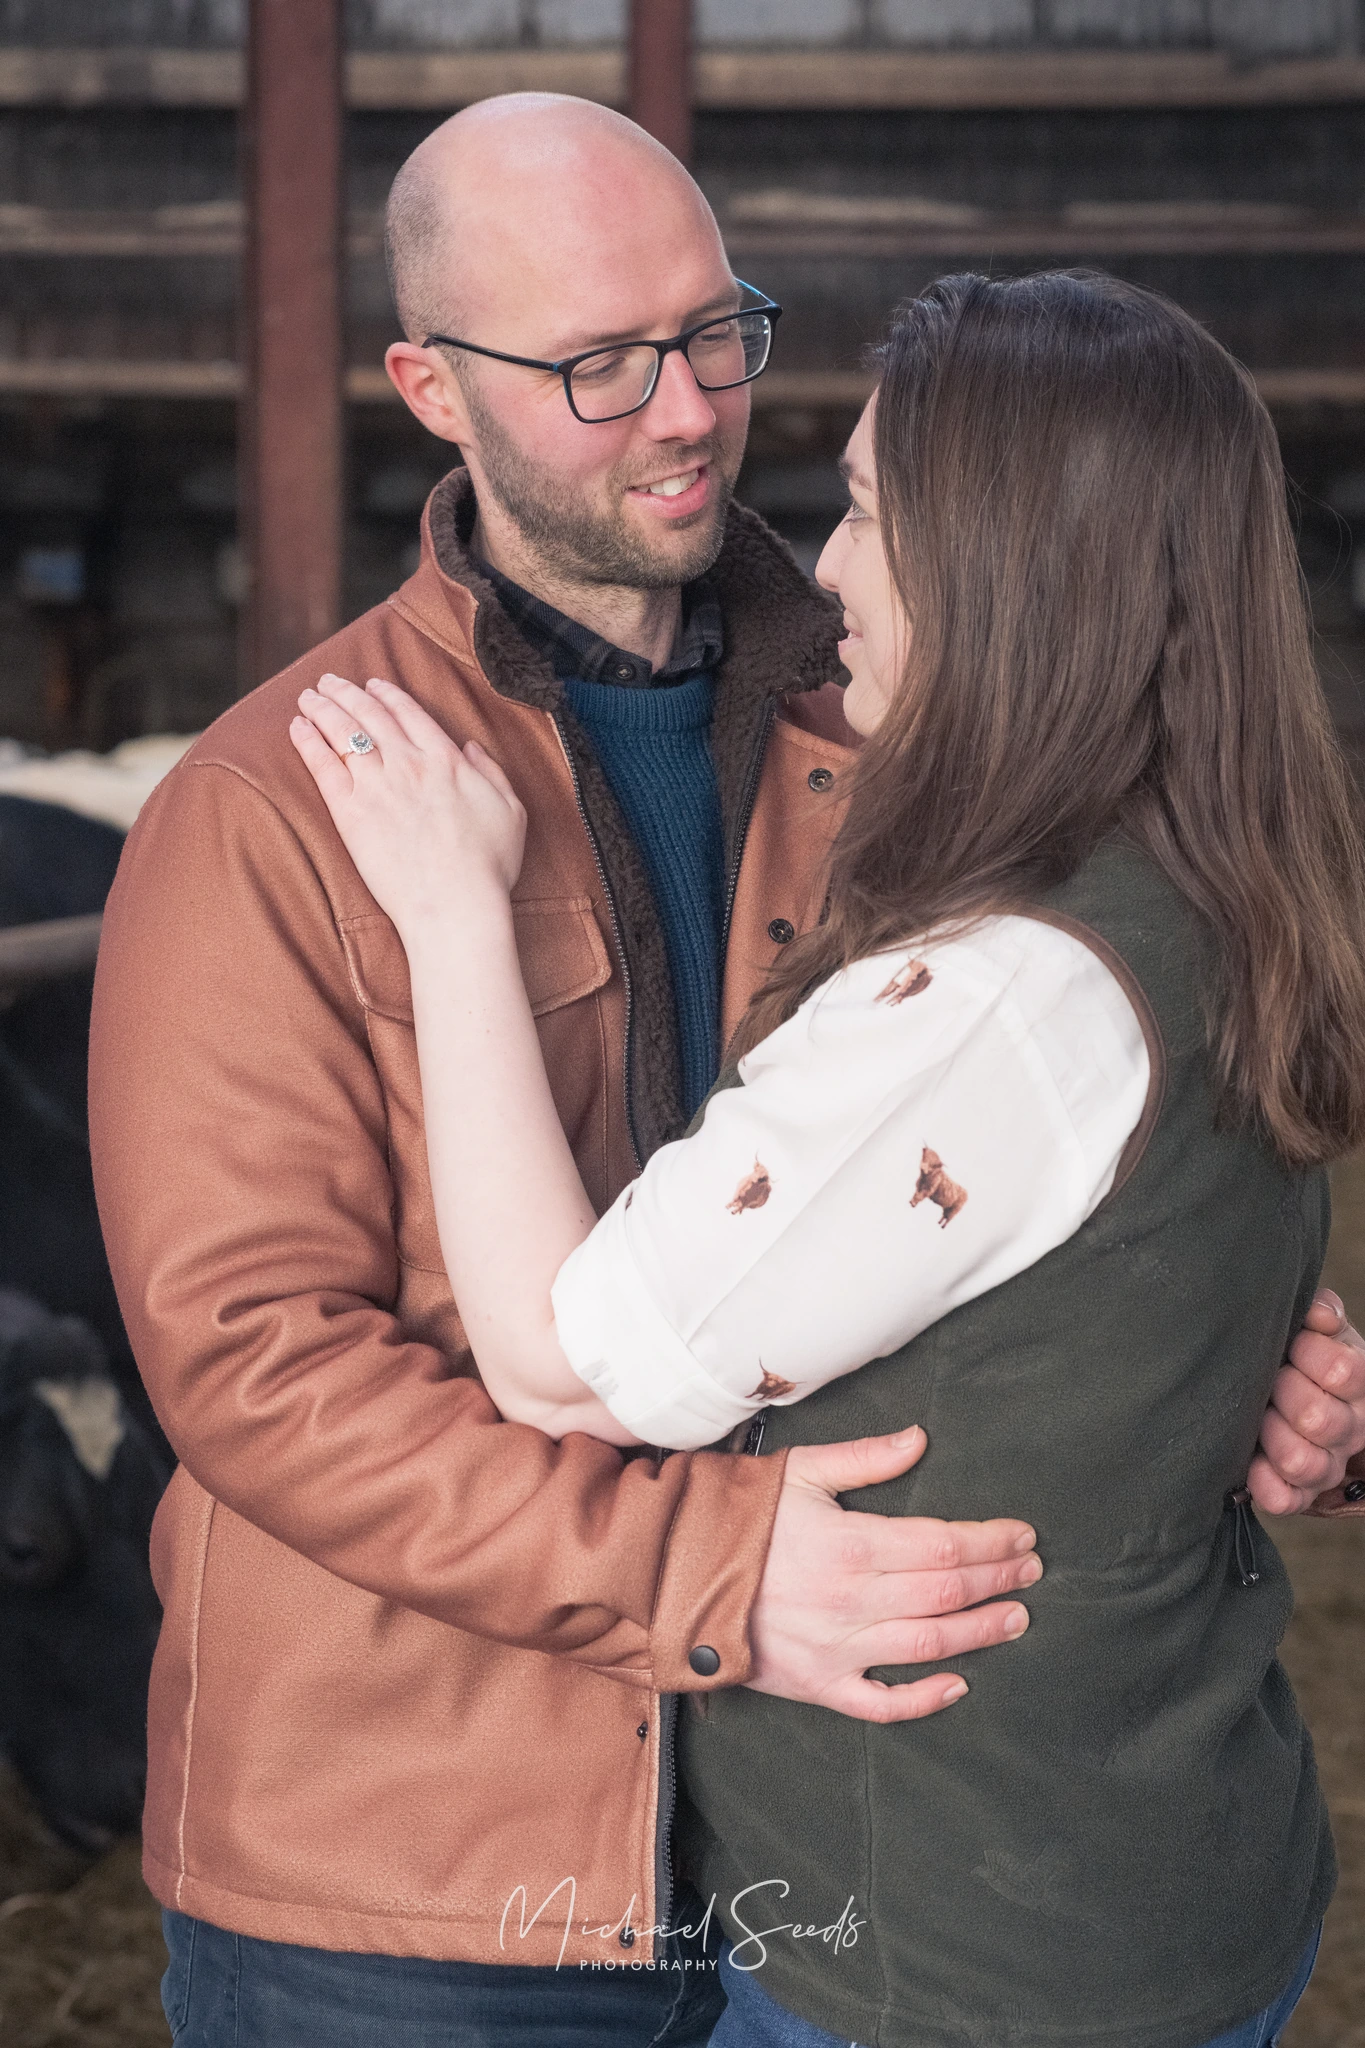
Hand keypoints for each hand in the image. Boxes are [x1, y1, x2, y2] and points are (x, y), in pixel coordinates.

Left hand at [290, 673, 525, 938]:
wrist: (455, 904)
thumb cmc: (488, 866)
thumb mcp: (511, 810)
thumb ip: (490, 771)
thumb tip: (470, 746)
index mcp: (447, 759)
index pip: (409, 713)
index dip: (387, 694)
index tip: (373, 684)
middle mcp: (409, 763)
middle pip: (370, 715)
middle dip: (347, 692)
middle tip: (330, 681)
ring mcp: (377, 785)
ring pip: (343, 732)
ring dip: (323, 707)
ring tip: (308, 696)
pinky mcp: (350, 812)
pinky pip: (323, 765)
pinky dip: (308, 741)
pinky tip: (297, 726)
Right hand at [747, 1427, 1039, 1723]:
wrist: (674, 1574)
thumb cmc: (739, 1518)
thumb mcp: (799, 1471)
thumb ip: (865, 1459)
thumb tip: (920, 1440)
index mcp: (850, 1545)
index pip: (943, 1545)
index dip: (991, 1541)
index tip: (1022, 1535)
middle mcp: (851, 1602)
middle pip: (947, 1594)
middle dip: (998, 1580)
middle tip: (1032, 1571)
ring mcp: (836, 1650)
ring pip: (929, 1646)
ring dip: (981, 1633)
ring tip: (1017, 1618)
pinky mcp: (818, 1686)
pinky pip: (881, 1704)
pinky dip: (924, 1700)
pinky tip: (959, 1684)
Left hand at [1246, 1288, 1364, 1513]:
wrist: (1297, 1397)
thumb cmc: (1304, 1358)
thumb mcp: (1318, 1331)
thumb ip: (1320, 1315)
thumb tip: (1318, 1313)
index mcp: (1358, 1384)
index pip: (1343, 1371)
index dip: (1308, 1352)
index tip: (1291, 1344)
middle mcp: (1349, 1428)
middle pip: (1319, 1418)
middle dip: (1282, 1392)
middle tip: (1269, 1380)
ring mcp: (1326, 1464)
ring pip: (1301, 1462)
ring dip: (1270, 1435)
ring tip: (1258, 1417)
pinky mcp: (1299, 1493)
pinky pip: (1284, 1499)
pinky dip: (1264, 1483)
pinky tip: (1251, 1462)